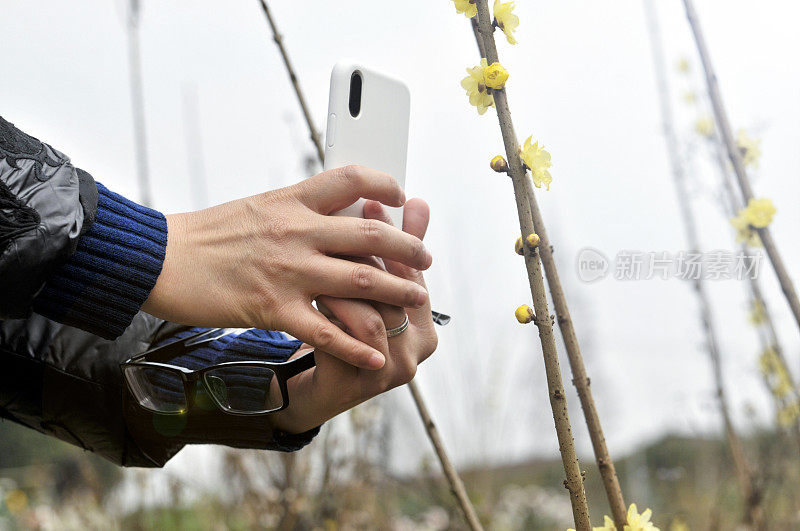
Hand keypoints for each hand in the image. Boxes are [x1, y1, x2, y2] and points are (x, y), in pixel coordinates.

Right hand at [142, 166, 431, 369]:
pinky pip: (325, 330)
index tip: (401, 195)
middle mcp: (296, 231)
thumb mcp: (258, 205)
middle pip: (369, 234)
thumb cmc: (206, 233)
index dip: (384, 183)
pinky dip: (355, 346)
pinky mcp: (272, 308)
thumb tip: (334, 209)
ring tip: (418, 299)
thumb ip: (298, 208)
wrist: (160, 259)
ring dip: (396, 292)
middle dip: (407, 247)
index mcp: (292, 199)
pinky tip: (375, 357)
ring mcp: (287, 270)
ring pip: (359, 280)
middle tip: (426, 259)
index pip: (352, 179)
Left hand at [272, 198, 437, 433]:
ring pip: (371, 320)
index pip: (414, 274)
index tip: (372, 204)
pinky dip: (326, 319)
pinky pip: (339, 347)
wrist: (317, 387)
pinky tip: (311, 295)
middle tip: (340, 222)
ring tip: (319, 260)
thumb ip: (393, 248)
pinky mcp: (352, 387)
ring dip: (344, 289)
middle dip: (367, 255)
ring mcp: (387, 374)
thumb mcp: (372, 289)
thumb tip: (416, 200)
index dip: (394, 236)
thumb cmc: (349, 329)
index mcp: (426, 326)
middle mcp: (415, 353)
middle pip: (395, 294)